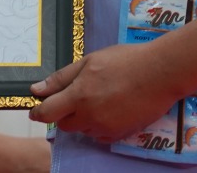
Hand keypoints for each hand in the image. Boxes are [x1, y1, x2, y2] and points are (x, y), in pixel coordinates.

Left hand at [28, 42, 181, 141]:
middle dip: (64, 113)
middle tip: (77, 97)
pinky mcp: (120, 134)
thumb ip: (61, 78)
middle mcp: (90, 116)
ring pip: (83, 129)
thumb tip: (36, 90)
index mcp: (79, 95)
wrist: (160, 73)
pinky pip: (101, 135)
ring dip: (84, 119)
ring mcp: (106, 127)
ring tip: (99, 98)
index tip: (36, 110)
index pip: (48, 113)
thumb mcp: (89, 61)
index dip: (38, 112)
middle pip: (64, 124)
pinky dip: (99, 126)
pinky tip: (110, 108)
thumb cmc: (125, 61)